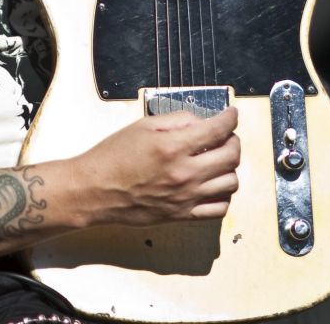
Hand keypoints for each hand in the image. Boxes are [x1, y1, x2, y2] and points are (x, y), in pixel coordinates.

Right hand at [69, 107, 240, 226]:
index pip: (218, 130)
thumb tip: (200, 122)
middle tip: (226, 136)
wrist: (95, 190)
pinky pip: (220, 208)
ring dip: (230, 168)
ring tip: (218, 160)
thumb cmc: (112, 158)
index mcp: (172, 147)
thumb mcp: (141, 126)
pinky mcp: (183, 214)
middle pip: (231, 156)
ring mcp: (186, 196)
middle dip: (234, 141)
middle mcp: (184, 173)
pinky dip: (223, 195)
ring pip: (231, 182)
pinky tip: (213, 184)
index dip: (230, 119)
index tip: (232, 115)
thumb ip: (175, 120)